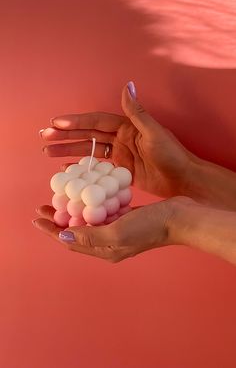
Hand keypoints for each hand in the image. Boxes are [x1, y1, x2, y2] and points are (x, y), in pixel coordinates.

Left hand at [33, 197, 186, 262]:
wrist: (179, 218)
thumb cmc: (150, 227)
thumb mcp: (117, 232)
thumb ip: (89, 236)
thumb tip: (62, 237)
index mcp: (105, 249)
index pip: (70, 241)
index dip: (52, 230)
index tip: (37, 218)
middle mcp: (109, 242)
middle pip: (77, 231)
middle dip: (60, 219)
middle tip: (45, 206)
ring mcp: (119, 230)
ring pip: (89, 220)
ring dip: (75, 210)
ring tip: (62, 199)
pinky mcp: (127, 219)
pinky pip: (104, 212)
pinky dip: (93, 204)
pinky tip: (89, 193)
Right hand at [40, 82, 195, 196]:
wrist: (183, 180)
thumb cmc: (172, 155)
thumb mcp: (154, 132)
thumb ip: (137, 112)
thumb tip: (127, 85)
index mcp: (126, 127)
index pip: (96, 121)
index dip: (76, 121)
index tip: (56, 123)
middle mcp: (120, 138)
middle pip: (87, 134)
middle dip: (65, 135)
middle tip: (44, 136)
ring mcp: (120, 154)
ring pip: (88, 150)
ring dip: (68, 150)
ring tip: (47, 151)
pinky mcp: (120, 170)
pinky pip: (96, 166)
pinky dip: (81, 166)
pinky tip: (67, 168)